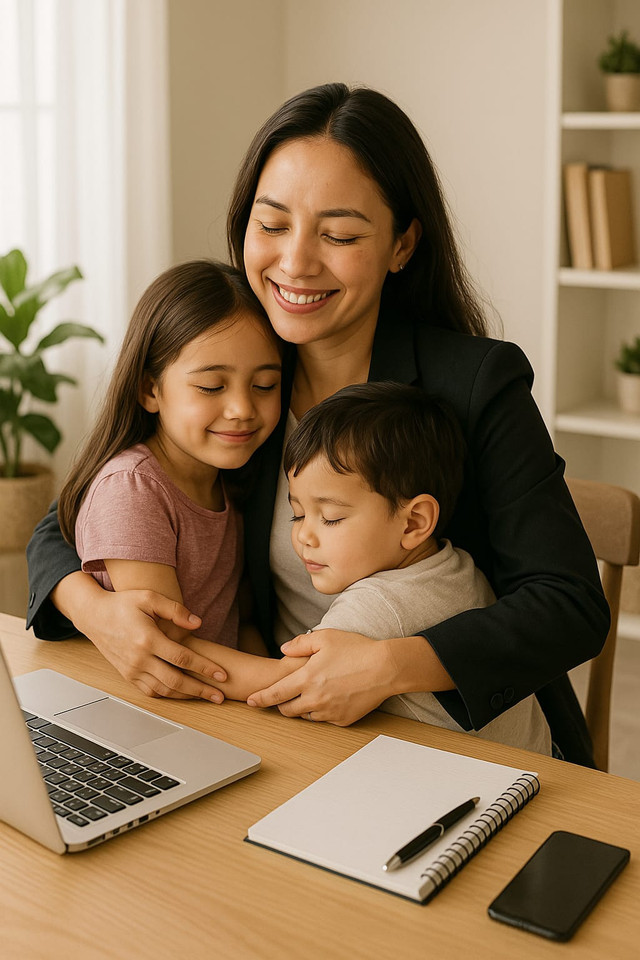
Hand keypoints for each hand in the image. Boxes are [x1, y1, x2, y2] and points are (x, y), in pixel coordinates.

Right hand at [84, 589, 227, 700]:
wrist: (94, 616)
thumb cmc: (122, 604)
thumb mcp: (149, 597)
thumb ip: (175, 610)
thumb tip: (197, 623)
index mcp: (147, 638)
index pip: (183, 658)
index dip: (205, 667)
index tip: (221, 674)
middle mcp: (139, 658)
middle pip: (176, 681)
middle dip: (201, 690)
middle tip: (220, 696)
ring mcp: (132, 669)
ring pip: (164, 690)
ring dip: (187, 696)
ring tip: (206, 697)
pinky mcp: (127, 675)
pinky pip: (150, 691)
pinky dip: (167, 696)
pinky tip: (182, 694)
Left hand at [246, 630, 393, 724]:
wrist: (386, 668)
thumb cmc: (357, 650)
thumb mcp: (326, 638)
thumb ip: (300, 643)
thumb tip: (283, 649)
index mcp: (307, 678)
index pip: (275, 693)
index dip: (260, 699)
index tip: (251, 701)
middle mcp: (315, 698)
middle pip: (287, 710)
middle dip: (281, 705)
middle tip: (284, 696)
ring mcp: (329, 711)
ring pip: (306, 716)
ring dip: (303, 707)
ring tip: (312, 693)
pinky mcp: (343, 720)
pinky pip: (325, 719)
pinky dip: (322, 711)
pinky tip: (331, 697)